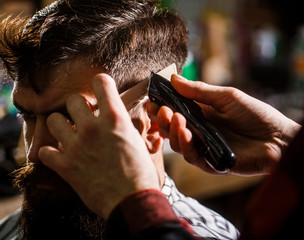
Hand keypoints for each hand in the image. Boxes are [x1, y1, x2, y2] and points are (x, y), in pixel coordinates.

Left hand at [39, 73, 159, 218]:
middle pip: (72, 100)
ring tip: (67, 135)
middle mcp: (92, 127)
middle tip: (83, 119)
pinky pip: (44, 151)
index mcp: (115, 119)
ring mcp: (76, 146)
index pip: (101, 82)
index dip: (100, 83)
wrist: (132, 202)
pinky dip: (50, 154)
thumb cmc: (141, 174)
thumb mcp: (138, 142)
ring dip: (60, 126)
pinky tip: (58, 157)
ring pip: (53, 120)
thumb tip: (120, 118)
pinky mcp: (65, 166)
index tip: (99, 91)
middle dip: (77, 107)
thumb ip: (125, 126)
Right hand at [148, 74, 300, 174]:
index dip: (160, 106)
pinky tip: (185, 133)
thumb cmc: (255, 115)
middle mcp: (198, 131)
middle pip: (170, 128)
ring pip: (177, 143)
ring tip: (175, 118)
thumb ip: (199, 91)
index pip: (173, 110)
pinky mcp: (210, 162)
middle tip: (161, 109)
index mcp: (200, 114)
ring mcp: (203, 147)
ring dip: (171, 131)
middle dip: (162, 119)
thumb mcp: (226, 97)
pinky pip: (191, 156)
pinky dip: (185, 145)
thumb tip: (174, 78)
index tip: (152, 99)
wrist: (279, 138)